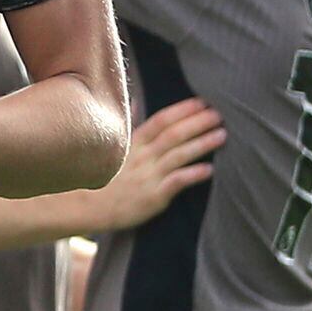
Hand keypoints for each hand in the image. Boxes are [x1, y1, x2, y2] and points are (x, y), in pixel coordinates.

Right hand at [85, 97, 223, 231]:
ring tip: (221, 136)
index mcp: (134, 143)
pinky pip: (175, 183)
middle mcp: (142, 157)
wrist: (90, 208)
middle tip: (219, 115)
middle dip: (198, 123)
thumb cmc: (107, 177)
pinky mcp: (153, 197)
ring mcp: (147, 176)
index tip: (202, 102)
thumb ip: (131, 125)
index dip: (182, 110)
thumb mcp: (115, 148)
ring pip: (178, 155)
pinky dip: (192, 175)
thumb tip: (136, 101)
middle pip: (173, 135)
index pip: (161, 121)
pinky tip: (209, 170)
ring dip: (201, 144)